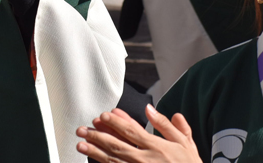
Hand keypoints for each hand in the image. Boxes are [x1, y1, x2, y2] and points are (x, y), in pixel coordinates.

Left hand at [76, 105, 201, 162]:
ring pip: (114, 161)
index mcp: (157, 147)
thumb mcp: (185, 143)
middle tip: (81, 129)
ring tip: (80, 145)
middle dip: (97, 136)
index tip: (101, 115)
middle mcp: (146, 160)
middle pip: (117, 146)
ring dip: (95, 153)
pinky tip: (94, 162)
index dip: (116, 122)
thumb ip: (167, 126)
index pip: (132, 131)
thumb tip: (148, 108)